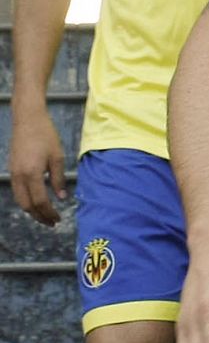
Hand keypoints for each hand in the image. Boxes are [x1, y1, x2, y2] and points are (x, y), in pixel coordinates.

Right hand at [9, 107, 67, 225]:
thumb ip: (58, 179)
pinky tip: (37, 201)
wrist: (28, 120)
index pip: (40, 201)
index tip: (58, 219)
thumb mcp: (57, 157)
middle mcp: (19, 176)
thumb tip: (61, 197)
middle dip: (39, 216)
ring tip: (45, 215)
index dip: (49, 213)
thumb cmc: (46, 136)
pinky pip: (17, 191)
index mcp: (32, 174)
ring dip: (32, 210)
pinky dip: (26, 200)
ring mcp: (13, 173)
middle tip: (52, 222)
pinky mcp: (12, 170)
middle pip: (26, 205)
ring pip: (20, 200)